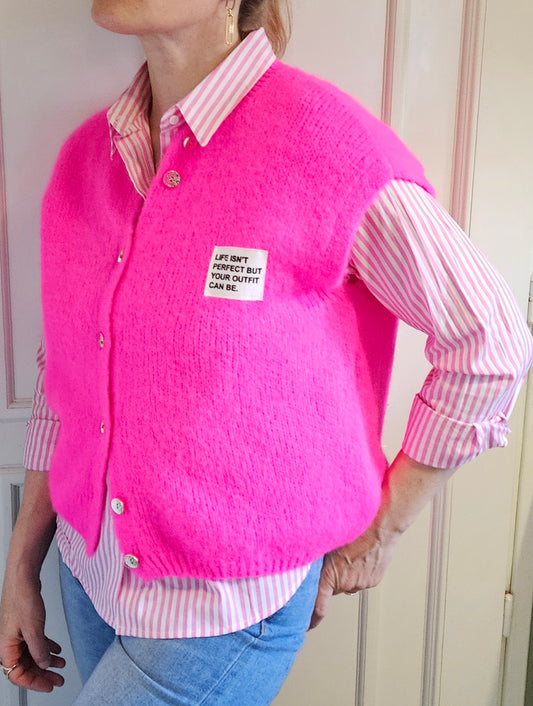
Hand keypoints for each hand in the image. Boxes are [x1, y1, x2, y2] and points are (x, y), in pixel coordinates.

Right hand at [0, 571, 64, 691]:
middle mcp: (10, 642)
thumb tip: (43, 665)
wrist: (24, 576)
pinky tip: (56, 650)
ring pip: (32, 654)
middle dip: (43, 674)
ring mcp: (17, 633)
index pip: (18, 674)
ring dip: (47, 661)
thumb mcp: (33, 629)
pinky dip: (47, 647)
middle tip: (58, 679)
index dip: (34, 682)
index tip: (49, 685)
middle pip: (26, 666)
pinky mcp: (25, 624)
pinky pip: (35, 642)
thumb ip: (39, 650)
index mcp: (6, 647)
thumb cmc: (23, 597)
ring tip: (61, 665)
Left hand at [309, 521, 398, 628]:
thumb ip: (319, 556)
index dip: (312, 618)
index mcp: (331, 575)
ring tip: (352, 552)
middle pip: (334, 587)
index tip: (307, 625)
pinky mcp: (373, 581)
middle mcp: (346, 583)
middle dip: (333, 577)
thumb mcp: (329, 541)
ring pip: (349, 582)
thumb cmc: (355, 529)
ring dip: (347, 572)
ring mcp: (361, 583)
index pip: (319, 604)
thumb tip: (308, 558)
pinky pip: (362, 579)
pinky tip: (362, 554)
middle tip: (336, 558)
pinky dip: (360, 570)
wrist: (380, 526)